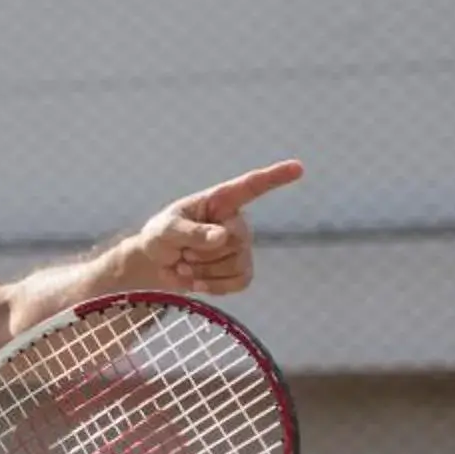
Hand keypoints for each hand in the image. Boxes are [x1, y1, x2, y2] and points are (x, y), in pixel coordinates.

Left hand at [132, 160, 303, 295]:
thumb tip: (222, 237)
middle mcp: (236, 222)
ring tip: (185, 264)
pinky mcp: (241, 270)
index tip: (298, 167)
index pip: (251, 186)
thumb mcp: (166, 230)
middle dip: (202, 252)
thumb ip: (191, 232)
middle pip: (235, 240)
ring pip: (235, 264)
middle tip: (181, 252)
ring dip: (203, 270)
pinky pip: (238, 282)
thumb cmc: (160, 237)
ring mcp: (241, 247)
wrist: (156, 265)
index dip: (275, 177)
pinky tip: (196, 280)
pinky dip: (213, 286)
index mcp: (219, 201)